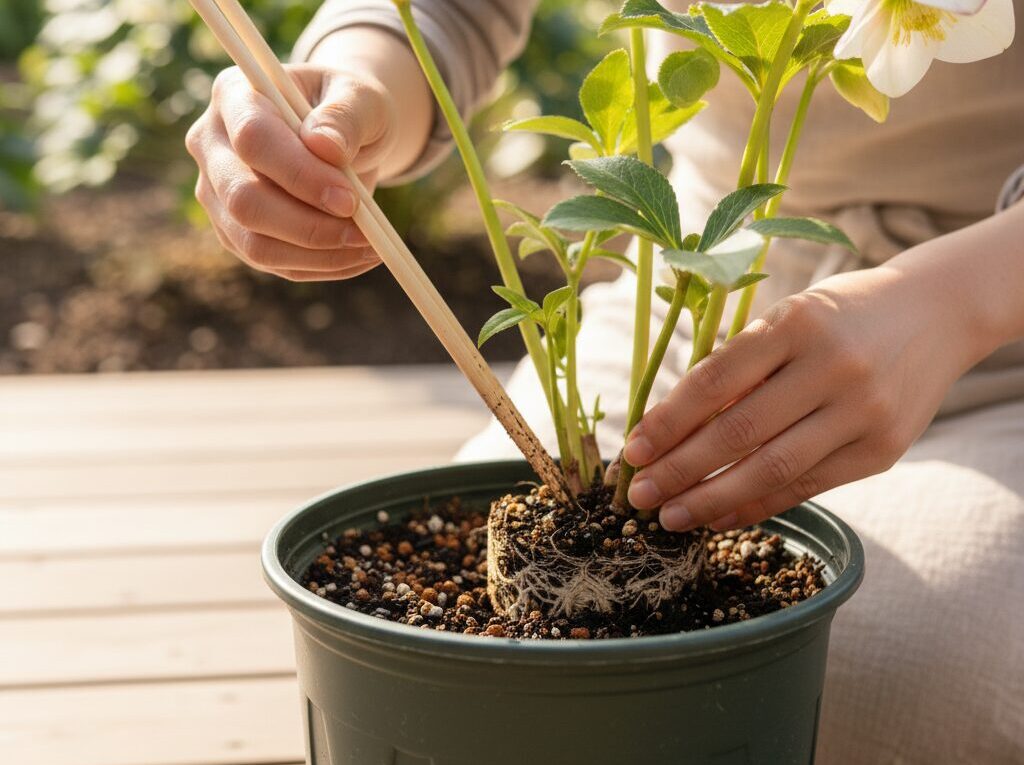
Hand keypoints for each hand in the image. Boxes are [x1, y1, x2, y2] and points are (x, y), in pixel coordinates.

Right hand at [186, 64, 395, 280]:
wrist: (339, 135)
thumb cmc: (348, 109)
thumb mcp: (361, 98)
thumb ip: (346, 116)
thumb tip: (325, 147)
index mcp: (235, 95)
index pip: (253, 139)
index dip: (301, 175)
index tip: (350, 199)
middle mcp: (211, 145)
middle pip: (243, 200)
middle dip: (308, 226)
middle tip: (364, 233)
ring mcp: (216, 193)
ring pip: (254, 243)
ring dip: (318, 254)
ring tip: (369, 247)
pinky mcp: (234, 231)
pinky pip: (273, 263)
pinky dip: (321, 266)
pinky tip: (357, 256)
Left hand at [622, 262, 983, 531]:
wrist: (937, 314)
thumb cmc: (840, 316)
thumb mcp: (789, 319)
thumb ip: (740, 368)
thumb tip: (674, 430)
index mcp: (796, 324)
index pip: (715, 381)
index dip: (667, 421)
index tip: (632, 450)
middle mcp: (832, 368)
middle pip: (738, 432)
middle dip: (679, 469)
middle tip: (638, 495)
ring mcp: (861, 412)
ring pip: (771, 469)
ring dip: (711, 500)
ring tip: (670, 516)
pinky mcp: (882, 451)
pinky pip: (807, 487)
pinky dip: (757, 505)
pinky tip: (720, 516)